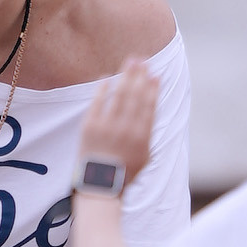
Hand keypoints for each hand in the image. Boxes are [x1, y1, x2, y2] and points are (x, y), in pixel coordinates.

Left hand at [77, 58, 158, 183]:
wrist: (100, 186)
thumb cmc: (124, 172)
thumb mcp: (145, 156)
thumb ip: (148, 133)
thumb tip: (151, 110)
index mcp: (143, 136)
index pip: (149, 106)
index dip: (153, 89)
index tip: (155, 75)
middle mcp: (127, 129)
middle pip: (136, 96)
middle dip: (140, 76)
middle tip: (142, 60)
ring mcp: (108, 127)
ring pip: (120, 95)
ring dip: (126, 76)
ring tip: (130, 62)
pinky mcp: (91, 127)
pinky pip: (98, 102)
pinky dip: (103, 88)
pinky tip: (107, 77)